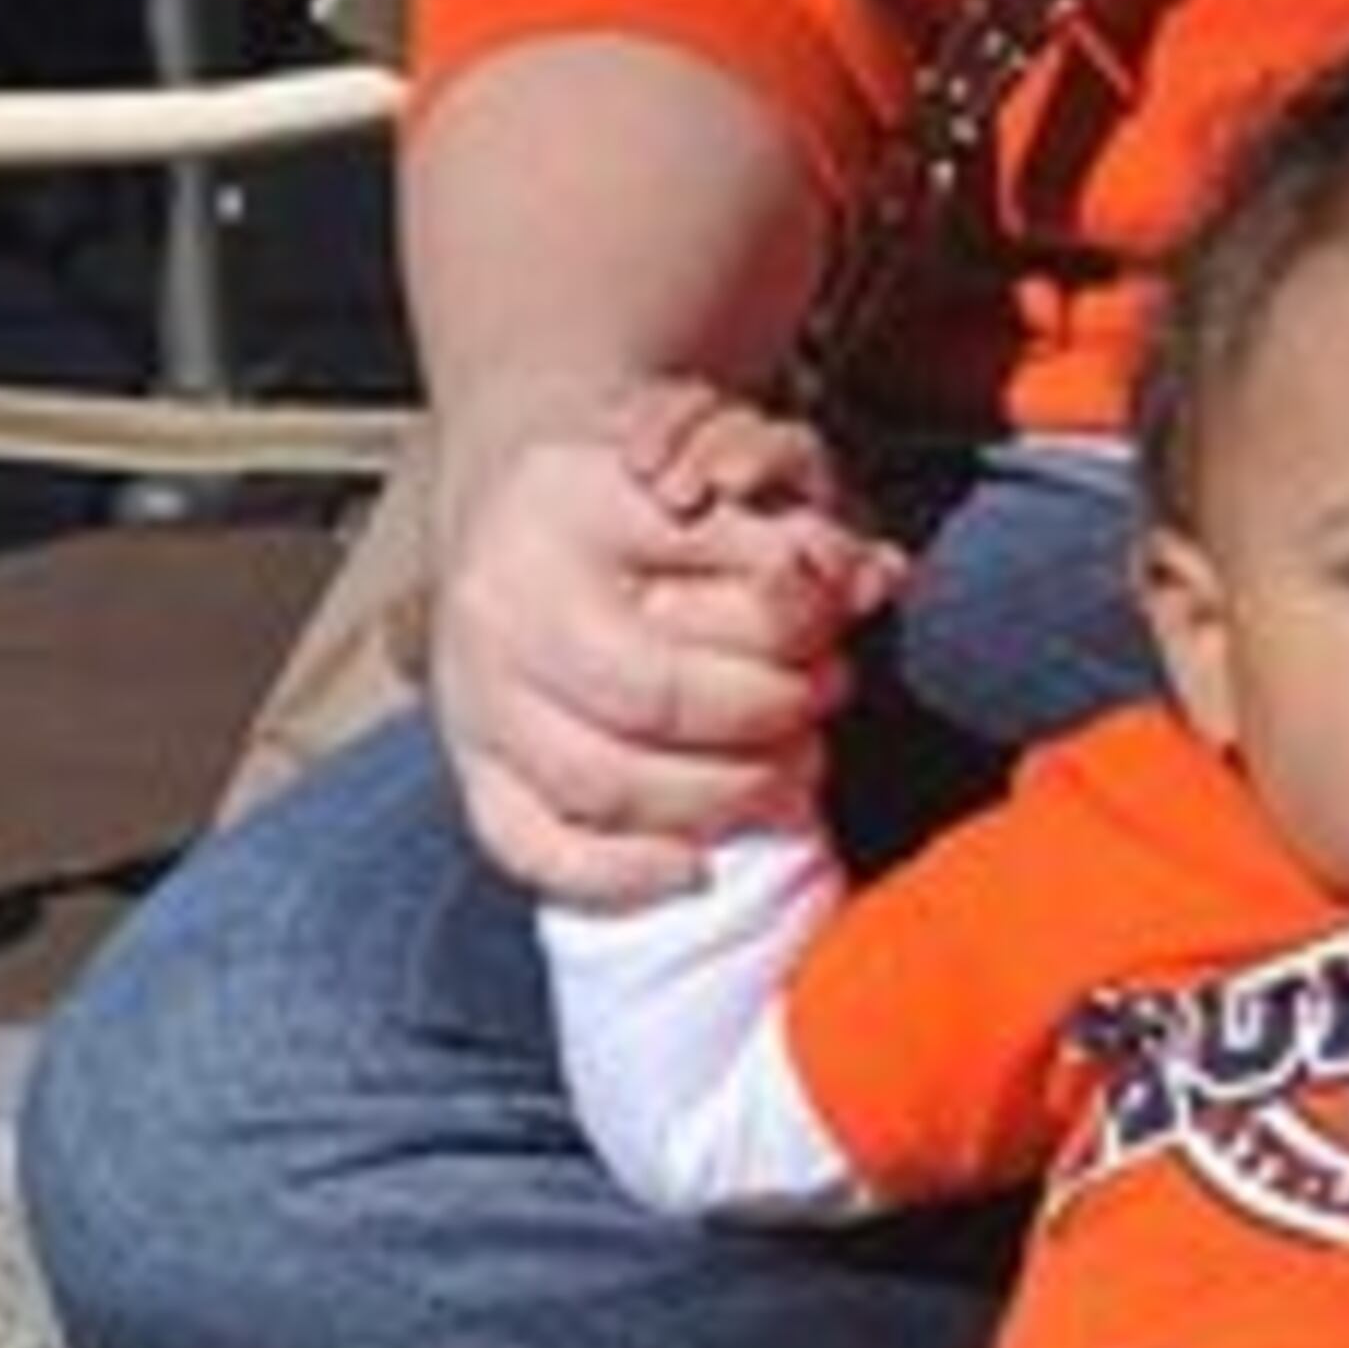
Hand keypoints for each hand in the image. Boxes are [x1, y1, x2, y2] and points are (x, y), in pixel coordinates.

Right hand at [433, 376, 900, 907]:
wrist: (513, 518)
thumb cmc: (634, 500)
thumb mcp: (705, 474)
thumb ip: (790, 529)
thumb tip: (875, 580)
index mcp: (567, 513)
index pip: (698, 577)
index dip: (786, 625)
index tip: (836, 628)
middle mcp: (506, 608)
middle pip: (651, 699)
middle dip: (762, 717)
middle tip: (823, 704)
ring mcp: (476, 699)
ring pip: (598, 784)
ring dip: (715, 798)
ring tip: (790, 778)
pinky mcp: (473, 769)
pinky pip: (529, 847)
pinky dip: (618, 873)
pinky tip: (697, 866)